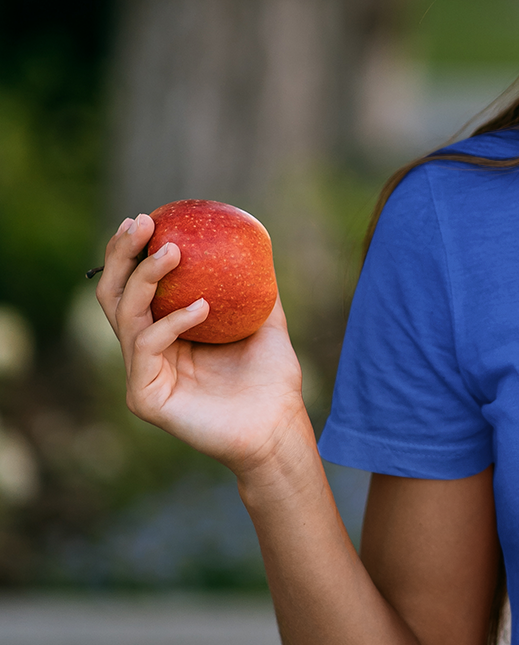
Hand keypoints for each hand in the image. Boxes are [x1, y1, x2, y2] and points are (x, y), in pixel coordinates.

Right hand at [95, 213, 309, 477]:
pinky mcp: (144, 396)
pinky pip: (148, 347)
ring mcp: (142, 374)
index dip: (131, 251)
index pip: (135, 286)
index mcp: (165, 333)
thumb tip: (258, 244)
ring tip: (174, 251)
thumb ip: (254, 288)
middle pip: (114, 295)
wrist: (279, 427)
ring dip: (145, 278)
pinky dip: (173, 322)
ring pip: (125, 315)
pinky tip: (203, 307)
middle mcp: (147, 351)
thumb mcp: (265, 322)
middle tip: (141, 222)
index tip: (148, 217)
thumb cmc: (273, 379)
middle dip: (121, 254)